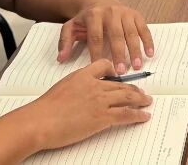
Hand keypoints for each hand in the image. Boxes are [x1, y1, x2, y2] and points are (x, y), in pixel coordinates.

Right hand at [14, 60, 151, 151]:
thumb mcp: (61, 88)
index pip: (104, 65)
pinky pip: (126, 114)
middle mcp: (94, 86)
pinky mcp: (102, 117)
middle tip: (141, 91)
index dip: (114, 70)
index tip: (119, 74)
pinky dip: (138, 115)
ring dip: (140, 99)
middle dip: (133, 88)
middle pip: (120, 84)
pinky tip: (144, 116)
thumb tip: (79, 94)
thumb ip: (74, 86)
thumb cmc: (45, 109)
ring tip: (147, 101)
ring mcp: (100, 101)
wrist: (40, 121)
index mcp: (82, 75)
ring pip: (127, 97)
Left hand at [57, 0, 154, 74]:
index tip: (100, 68)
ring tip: (137, 66)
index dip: (97, 53)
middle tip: (121, 71)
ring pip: (131, 32)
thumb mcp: (70, 27)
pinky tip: (150, 54)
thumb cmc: (85, 18)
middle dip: (119, 54)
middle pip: (116, 35)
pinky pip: (143, 28)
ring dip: (135, 50)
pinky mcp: (135, 14)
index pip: (96, 37)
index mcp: (94, 15)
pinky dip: (148, 40)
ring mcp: (125, 12)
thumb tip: (61, 58)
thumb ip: (65, 42)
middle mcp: (111, 12)